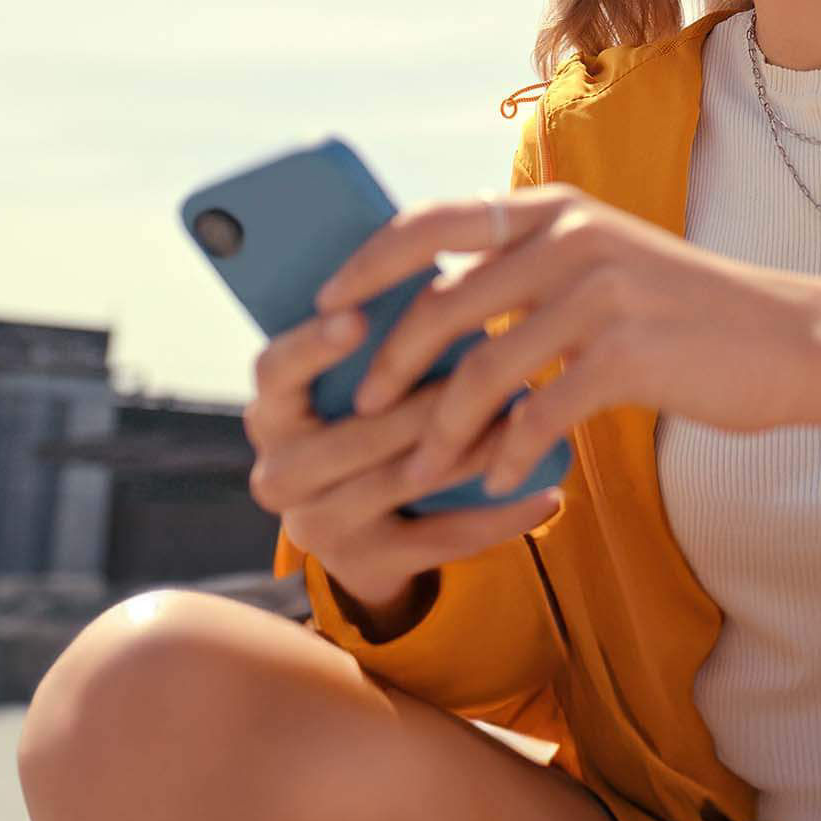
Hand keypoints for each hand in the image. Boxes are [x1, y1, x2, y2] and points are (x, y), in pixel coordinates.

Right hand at [241, 301, 564, 605]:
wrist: (365, 532)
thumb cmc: (369, 423)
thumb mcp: (352, 384)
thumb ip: (376, 338)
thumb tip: (435, 258)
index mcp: (272, 411)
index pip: (275, 370)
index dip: (312, 346)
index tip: (356, 317)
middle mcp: (280, 472)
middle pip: (355, 433)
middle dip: (428, 400)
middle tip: (494, 362)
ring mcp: (319, 525)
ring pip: (405, 479)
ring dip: (475, 447)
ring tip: (533, 418)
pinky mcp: (368, 563)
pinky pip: (442, 539)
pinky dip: (500, 517)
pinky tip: (549, 495)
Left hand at [311, 182, 820, 494]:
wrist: (793, 342)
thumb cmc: (688, 317)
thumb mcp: (605, 267)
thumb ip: (529, 274)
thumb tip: (434, 306)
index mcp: (554, 209)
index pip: (431, 222)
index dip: (366, 263)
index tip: (322, 304)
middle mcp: (571, 237)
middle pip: (441, 302)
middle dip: (389, 364)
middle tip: (361, 410)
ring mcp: (600, 292)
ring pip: (482, 368)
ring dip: (441, 430)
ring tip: (420, 471)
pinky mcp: (628, 353)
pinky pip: (538, 413)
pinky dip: (507, 452)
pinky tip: (496, 480)